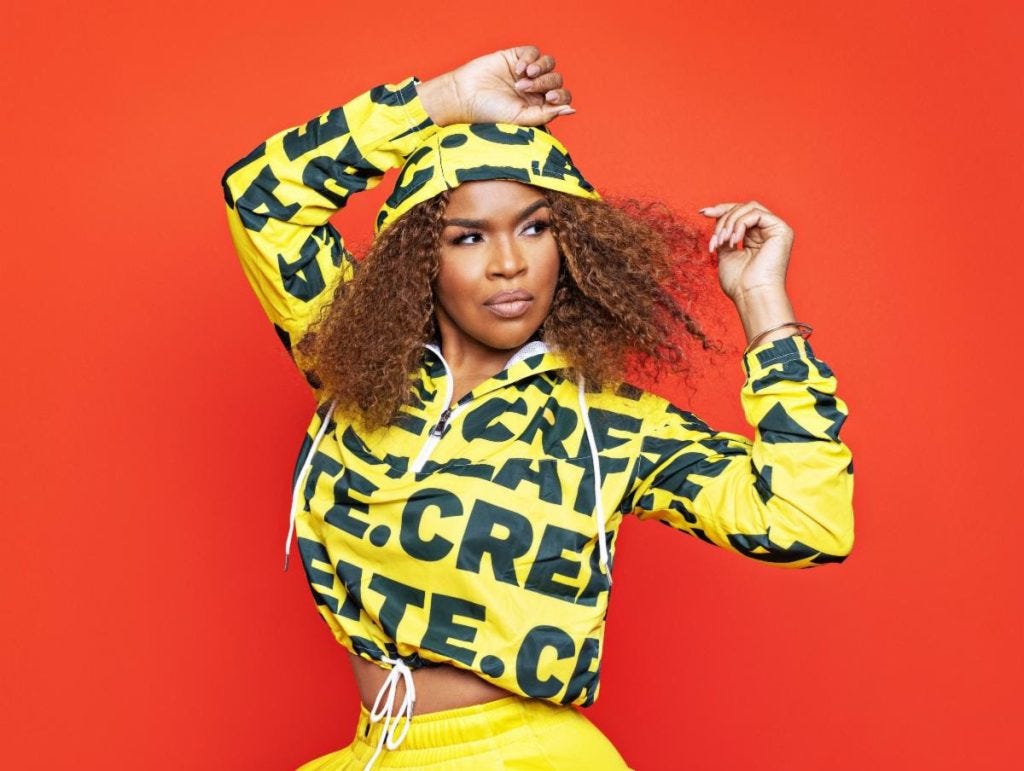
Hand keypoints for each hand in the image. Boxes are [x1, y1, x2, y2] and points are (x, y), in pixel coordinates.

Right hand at [416, 46, 574, 126]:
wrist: (465, 97)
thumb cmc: (490, 113)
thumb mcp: (521, 118)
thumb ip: (547, 114)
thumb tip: (571, 110)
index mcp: (539, 106)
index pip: (562, 97)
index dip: (561, 96)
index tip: (549, 98)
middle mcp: (535, 89)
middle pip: (556, 79)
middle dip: (545, 82)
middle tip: (524, 88)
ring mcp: (526, 72)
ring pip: (549, 63)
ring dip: (540, 69)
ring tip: (524, 76)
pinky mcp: (515, 57)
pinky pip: (533, 52)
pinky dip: (529, 58)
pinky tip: (517, 68)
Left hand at [700, 201, 793, 303]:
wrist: (751, 296)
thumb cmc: (739, 283)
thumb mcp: (726, 254)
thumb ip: (724, 236)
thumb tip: (715, 218)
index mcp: (756, 237)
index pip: (739, 214)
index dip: (721, 210)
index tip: (702, 212)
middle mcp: (768, 231)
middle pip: (743, 208)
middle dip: (723, 218)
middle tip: (715, 239)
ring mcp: (776, 230)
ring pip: (748, 207)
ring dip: (729, 222)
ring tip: (722, 241)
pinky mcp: (782, 230)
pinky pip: (756, 214)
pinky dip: (739, 224)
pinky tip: (734, 241)